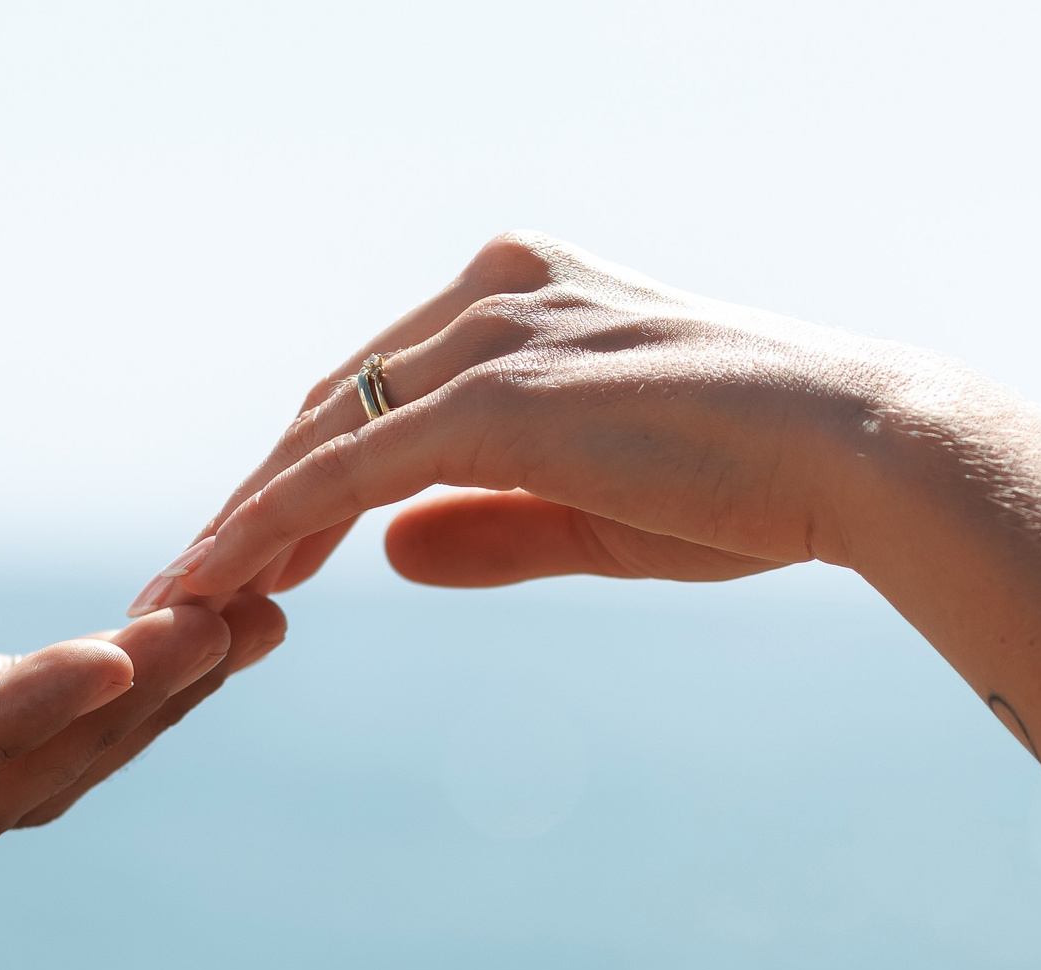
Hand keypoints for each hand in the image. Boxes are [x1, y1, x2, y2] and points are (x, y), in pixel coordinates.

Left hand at [127, 230, 914, 614]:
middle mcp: (494, 292)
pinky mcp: (489, 401)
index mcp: (527, 293)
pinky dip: (266, 530)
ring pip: (321, 438)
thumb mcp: (599, 510)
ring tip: (184, 605)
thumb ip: (489, 523)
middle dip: (263, 502)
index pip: (385, 387)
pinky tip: (216, 583)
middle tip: (200, 587)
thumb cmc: (759, 481)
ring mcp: (490, 338)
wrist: (855, 451)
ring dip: (246, 524)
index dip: (313, 474)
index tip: (260, 547)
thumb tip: (389, 554)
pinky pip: (340, 476)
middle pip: (336, 404)